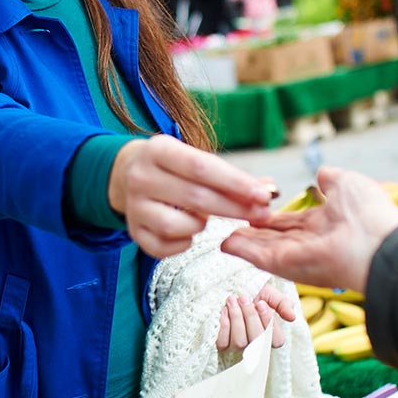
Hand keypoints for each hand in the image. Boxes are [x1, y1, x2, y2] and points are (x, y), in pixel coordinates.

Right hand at [109, 136, 274, 257]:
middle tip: (262, 215)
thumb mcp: (196, 159)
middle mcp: (141, 177)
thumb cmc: (175, 167)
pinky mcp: (133, 231)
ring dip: (202, 226)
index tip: (264, 196)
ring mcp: (134, 206)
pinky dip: (184, 243)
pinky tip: (190, 232)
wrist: (128, 174)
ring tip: (207, 219)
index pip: (201, 167)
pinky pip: (164, 247)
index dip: (236, 183)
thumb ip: (232, 176)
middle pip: (195, 198)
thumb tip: (269, 191)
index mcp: (159, 150)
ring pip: (177, 226)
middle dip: (234, 209)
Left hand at [215, 283, 298, 351]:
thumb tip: (292, 317)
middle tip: (243, 298)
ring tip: (232, 300)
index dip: (268, 322)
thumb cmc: (254, 293)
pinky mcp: (223, 344)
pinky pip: (223, 342)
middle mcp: (256, 344)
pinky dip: (224, 325)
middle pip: (256, 340)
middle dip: (249, 316)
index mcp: (271, 335)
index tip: (260, 303)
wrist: (231, 287)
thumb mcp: (271, 294)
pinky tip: (224, 311)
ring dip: (236, 318)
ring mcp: (239, 346)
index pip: (276, 340)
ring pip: (240, 342)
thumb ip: (283, 304)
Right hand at [220, 167, 397, 292]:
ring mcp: (297, 256)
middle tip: (232, 222)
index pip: (292, 223)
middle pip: (274, 237)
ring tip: (222, 235)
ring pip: (263, 248)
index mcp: (324, 225)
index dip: (273, 217)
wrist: (379, 243)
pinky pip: (259, 257)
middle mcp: (309, 243)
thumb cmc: (370, 214)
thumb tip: (322, 173)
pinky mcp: (286, 265)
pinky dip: (242, 250)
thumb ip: (330, 179)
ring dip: (243, 242)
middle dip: (253, 232)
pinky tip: (226, 243)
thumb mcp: (347, 184)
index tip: (255, 210)